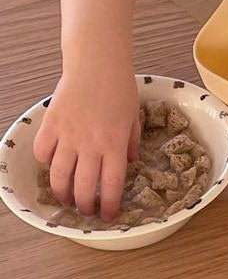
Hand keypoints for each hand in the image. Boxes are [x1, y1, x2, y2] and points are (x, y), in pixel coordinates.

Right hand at [33, 67, 139, 220]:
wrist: (97, 63)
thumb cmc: (119, 86)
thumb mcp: (133, 116)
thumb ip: (131, 141)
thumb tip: (131, 161)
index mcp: (114, 143)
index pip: (112, 185)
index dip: (110, 205)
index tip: (109, 215)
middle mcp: (91, 144)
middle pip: (83, 188)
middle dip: (85, 206)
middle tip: (86, 209)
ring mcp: (68, 135)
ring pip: (59, 177)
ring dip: (62, 193)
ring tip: (66, 197)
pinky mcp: (51, 125)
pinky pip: (42, 153)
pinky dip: (45, 162)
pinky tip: (52, 163)